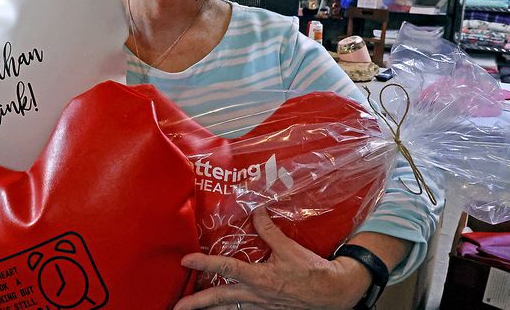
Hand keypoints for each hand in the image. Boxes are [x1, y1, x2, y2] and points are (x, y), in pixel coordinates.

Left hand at [173, 206, 370, 309]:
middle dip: (197, 304)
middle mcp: (255, 295)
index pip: (226, 269)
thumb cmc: (311, 271)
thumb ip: (269, 230)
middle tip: (177, 307)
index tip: (185, 260)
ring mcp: (260, 306)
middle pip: (220, 299)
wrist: (332, 293)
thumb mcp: (289, 247)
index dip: (204, 264)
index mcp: (259, 278)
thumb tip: (255, 210)